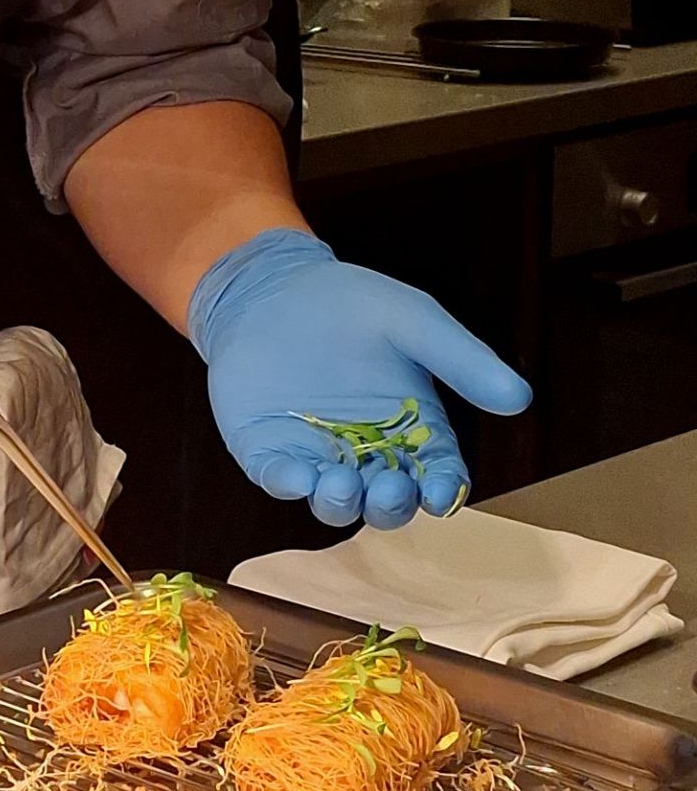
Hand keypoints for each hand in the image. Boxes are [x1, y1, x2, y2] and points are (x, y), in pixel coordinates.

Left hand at [188, 229, 531, 529]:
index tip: (441, 492)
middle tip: (389, 488)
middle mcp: (366, 454)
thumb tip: (521, 400)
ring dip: (341, 504)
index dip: (442, 490)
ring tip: (341, 485)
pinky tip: (298, 476)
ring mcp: (316, 458)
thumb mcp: (412, 321)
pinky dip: (289, 483)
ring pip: (335, 503)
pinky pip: (280, 479)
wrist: (273, 286)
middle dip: (392, 504)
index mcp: (412, 430)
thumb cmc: (349, 302)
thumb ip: (461, 360)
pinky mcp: (270, 453)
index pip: (436, 475)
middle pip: (388, 501)